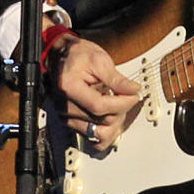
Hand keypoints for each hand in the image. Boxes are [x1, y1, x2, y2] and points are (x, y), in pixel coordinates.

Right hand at [45, 36, 140, 151]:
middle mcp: (65, 107)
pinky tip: (112, 119)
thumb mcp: (99, 60)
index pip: (99, 106)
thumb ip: (116, 78)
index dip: (121, 103)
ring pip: (98, 134)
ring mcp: (67, 117)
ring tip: (118, 108)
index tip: (133, 95)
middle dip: (120, 110)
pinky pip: (92, 137)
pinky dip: (106, 131)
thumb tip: (133, 90)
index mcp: (69, 88)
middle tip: (126, 97)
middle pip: (101, 122)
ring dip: (114, 123)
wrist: (60, 58)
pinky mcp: (71, 123)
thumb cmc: (75, 56)